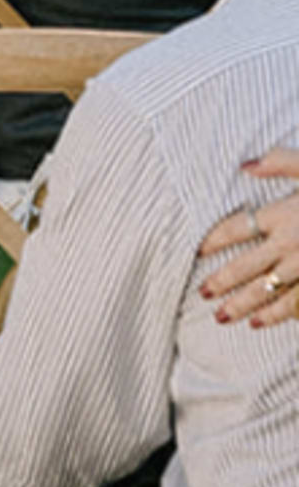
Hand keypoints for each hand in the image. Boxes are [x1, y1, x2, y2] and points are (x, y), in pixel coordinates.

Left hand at [197, 150, 298, 323]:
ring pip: (264, 290)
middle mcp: (288, 243)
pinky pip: (293, 303)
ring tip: (220, 316)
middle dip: (220, 281)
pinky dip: (274, 315)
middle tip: (201, 294)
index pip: (236, 228)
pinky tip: (257, 324)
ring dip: (240, 304)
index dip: (213, 239)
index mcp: (282, 214)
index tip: (197, 251)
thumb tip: (245, 165)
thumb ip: (279, 162)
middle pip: (243, 266)